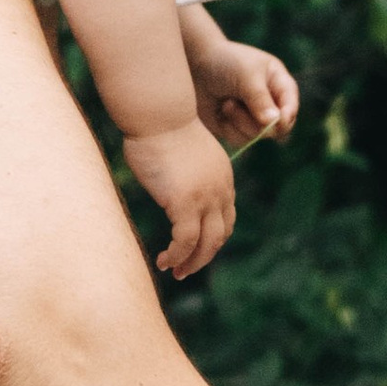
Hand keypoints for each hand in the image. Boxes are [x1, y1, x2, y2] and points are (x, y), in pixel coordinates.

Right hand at [123, 119, 236, 280]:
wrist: (160, 114)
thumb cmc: (161, 128)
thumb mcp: (184, 154)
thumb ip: (185, 175)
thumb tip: (169, 185)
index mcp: (222, 178)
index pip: (226, 218)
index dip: (211, 238)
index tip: (194, 248)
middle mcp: (220, 190)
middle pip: (220, 235)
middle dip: (204, 256)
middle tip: (186, 269)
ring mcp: (205, 198)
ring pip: (206, 243)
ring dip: (191, 263)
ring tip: (175, 271)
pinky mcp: (185, 203)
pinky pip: (184, 240)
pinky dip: (176, 256)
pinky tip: (164, 261)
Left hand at [192, 39, 298, 153]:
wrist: (193, 66)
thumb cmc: (224, 62)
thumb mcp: (246, 75)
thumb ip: (260, 98)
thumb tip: (274, 123)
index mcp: (278, 84)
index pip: (290, 106)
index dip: (286, 116)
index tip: (277, 121)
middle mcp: (269, 102)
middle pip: (278, 128)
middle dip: (258, 122)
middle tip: (236, 107)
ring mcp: (252, 117)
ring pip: (258, 136)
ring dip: (241, 122)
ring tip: (227, 104)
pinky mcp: (235, 127)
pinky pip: (240, 139)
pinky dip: (230, 128)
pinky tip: (221, 112)